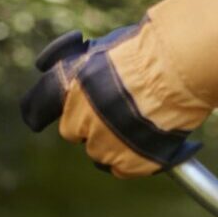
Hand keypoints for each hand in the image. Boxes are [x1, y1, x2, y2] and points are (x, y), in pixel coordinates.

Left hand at [19, 0, 217, 177]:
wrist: (181, 67)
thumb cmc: (149, 49)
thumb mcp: (106, 48)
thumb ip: (87, 68)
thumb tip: (80, 72)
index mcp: (70, 87)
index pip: (36, 106)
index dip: (38, 110)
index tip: (41, 115)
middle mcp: (81, 118)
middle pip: (73, 132)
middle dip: (88, 123)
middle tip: (113, 110)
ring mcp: (104, 144)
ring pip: (99, 153)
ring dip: (113, 141)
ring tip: (139, 122)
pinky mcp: (129, 162)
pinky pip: (122, 168)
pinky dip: (133, 159)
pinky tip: (149, 140)